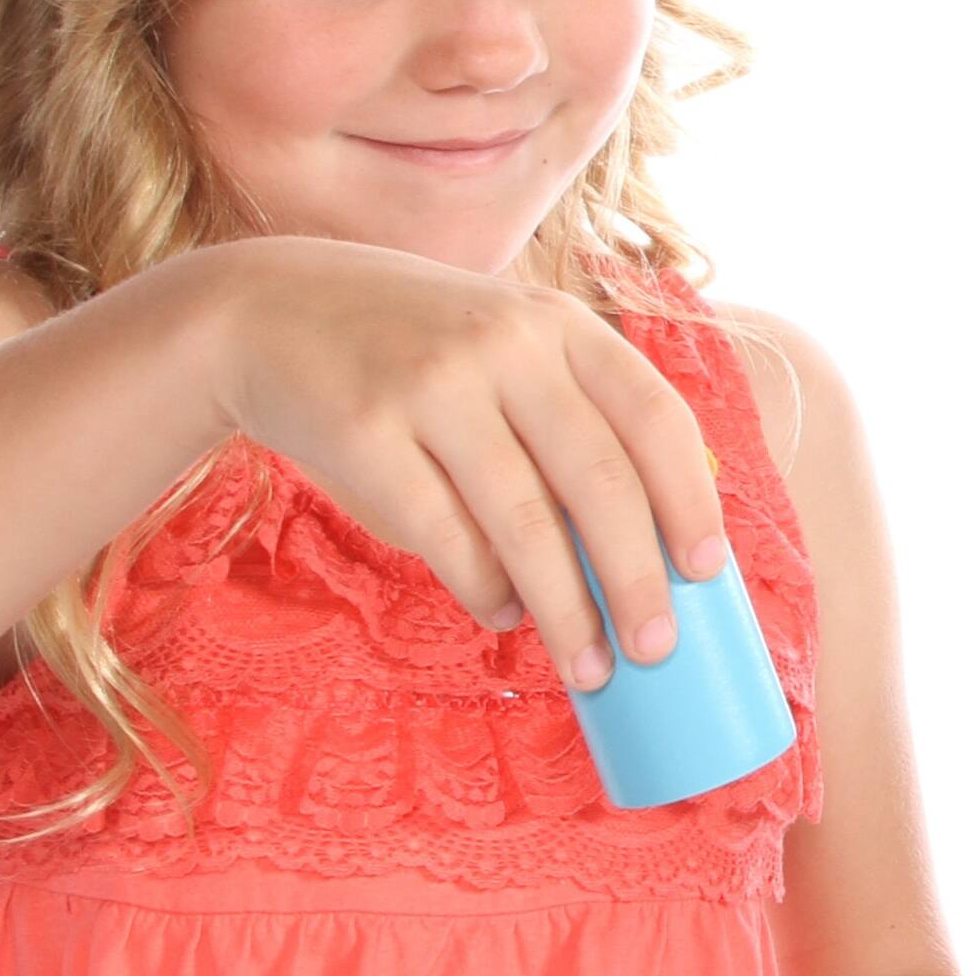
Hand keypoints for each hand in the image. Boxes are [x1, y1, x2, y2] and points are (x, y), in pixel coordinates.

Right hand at [190, 238, 729, 688]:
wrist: (268, 308)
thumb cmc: (417, 350)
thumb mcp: (506, 343)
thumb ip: (573, 412)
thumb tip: (652, 544)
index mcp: (557, 325)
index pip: (653, 415)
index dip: (689, 499)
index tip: (707, 571)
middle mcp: (504, 344)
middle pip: (599, 481)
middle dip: (637, 579)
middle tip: (656, 648)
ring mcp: (432, 385)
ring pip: (525, 524)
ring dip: (566, 612)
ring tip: (588, 667)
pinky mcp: (365, 432)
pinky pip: (446, 538)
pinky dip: (484, 591)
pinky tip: (501, 614)